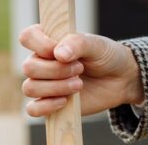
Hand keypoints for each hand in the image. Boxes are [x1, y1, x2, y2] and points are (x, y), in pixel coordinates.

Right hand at [18, 24, 143, 116]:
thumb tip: (58, 53)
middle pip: (28, 67)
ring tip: (79, 84)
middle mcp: (41, 61)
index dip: (41, 45)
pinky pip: (32, 109)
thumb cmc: (106, 56)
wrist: (120, 79)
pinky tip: (65, 101)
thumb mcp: (97, 45)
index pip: (27, 37)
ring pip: (30, 88)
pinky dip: (46, 106)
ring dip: (56, 87)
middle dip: (56, 70)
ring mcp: (43, 83)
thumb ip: (78, 44)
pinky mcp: (48, 103)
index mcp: (49, 40)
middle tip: (80, 68)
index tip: (61, 51)